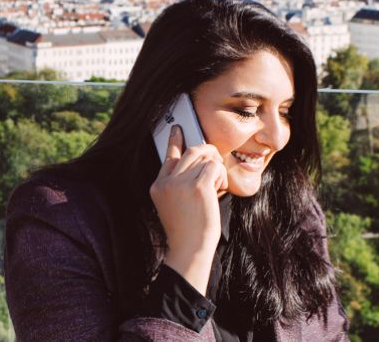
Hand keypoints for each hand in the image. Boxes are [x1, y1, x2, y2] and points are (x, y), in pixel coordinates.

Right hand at [149, 125, 225, 294]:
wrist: (189, 249)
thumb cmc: (187, 231)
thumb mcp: (175, 205)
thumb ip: (180, 184)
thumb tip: (201, 162)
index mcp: (158, 186)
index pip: (169, 156)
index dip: (174, 140)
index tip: (177, 128)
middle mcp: (166, 182)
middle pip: (191, 151)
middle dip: (208, 153)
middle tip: (216, 163)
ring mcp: (181, 183)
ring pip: (206, 157)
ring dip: (217, 169)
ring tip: (217, 186)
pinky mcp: (198, 187)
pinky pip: (214, 167)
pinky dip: (221, 176)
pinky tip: (219, 189)